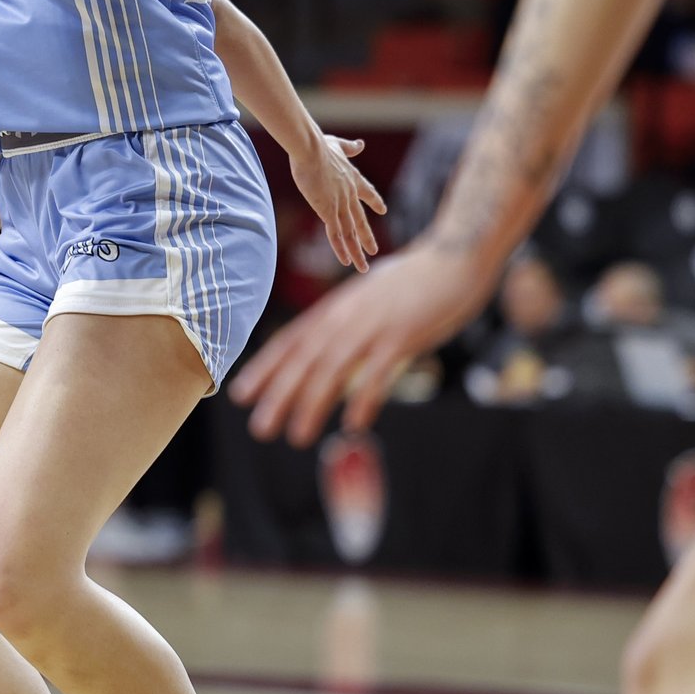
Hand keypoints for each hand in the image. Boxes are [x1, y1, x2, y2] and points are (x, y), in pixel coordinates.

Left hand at [230, 238, 498, 445]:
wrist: (454, 256)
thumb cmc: (411, 280)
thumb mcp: (367, 296)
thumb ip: (345, 318)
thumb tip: (324, 340)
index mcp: (335, 308)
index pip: (291, 341)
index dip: (265, 369)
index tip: (241, 395)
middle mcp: (346, 316)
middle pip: (304, 360)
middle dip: (279, 395)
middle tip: (259, 429)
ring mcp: (373, 325)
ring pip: (333, 368)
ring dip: (312, 404)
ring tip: (297, 436)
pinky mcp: (404, 335)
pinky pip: (379, 372)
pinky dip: (364, 398)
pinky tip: (353, 425)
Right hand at [289, 133, 385, 271]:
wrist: (311, 150)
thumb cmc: (319, 145)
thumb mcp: (337, 144)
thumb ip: (349, 147)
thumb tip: (360, 144)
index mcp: (352, 178)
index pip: (368, 193)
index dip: (375, 202)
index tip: (383, 210)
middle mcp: (350, 195)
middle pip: (360, 221)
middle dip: (367, 238)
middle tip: (374, 251)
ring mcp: (340, 205)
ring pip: (350, 233)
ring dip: (356, 252)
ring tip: (362, 267)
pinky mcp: (328, 211)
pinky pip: (336, 234)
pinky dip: (341, 249)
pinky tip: (346, 261)